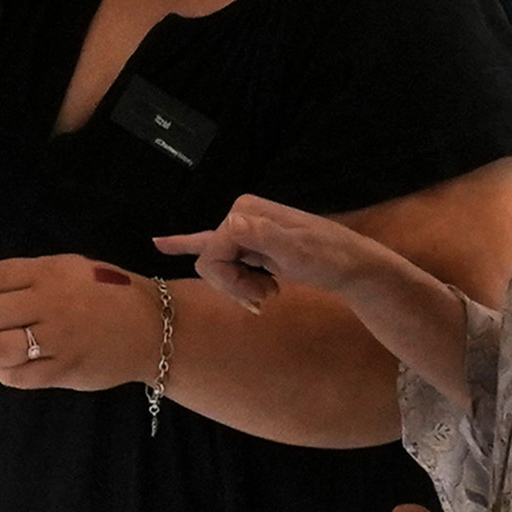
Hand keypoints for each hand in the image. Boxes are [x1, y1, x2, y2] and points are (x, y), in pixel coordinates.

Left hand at [0, 255, 158, 392]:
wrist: (151, 326)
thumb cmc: (107, 293)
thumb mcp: (71, 269)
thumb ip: (30, 277)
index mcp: (50, 272)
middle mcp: (50, 303)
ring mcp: (57, 339)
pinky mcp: (64, 370)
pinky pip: (18, 376)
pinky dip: (7, 372)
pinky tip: (14, 365)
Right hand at [154, 195, 388, 311]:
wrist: (350, 266)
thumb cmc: (328, 259)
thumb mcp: (299, 251)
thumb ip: (267, 238)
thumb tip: (232, 226)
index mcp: (244, 212)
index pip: (210, 255)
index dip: (228, 283)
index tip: (261, 298)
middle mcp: (240, 216)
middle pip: (209, 261)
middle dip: (232, 286)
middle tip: (266, 298)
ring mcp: (243, 229)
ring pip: (215, 267)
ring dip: (238, 287)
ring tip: (269, 292)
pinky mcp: (248, 243)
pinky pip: (210, 245)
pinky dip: (185, 243)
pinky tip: (161, 243)